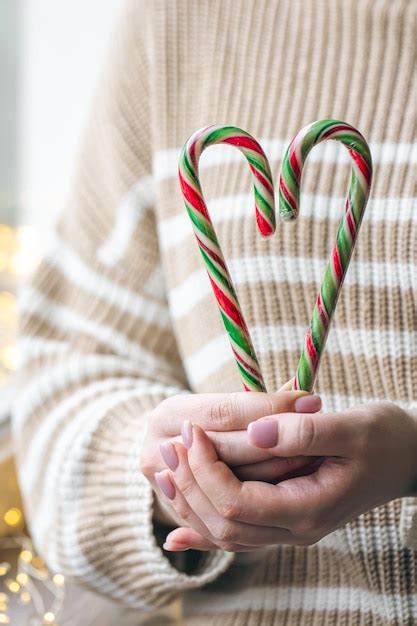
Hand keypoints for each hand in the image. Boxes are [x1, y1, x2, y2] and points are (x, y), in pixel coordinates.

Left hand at [160, 401, 416, 551]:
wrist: (408, 456)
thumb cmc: (386, 437)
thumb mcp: (353, 426)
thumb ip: (304, 431)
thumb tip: (255, 430)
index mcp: (309, 508)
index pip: (236, 501)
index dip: (206, 467)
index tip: (192, 429)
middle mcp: (297, 528)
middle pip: (223, 523)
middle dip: (190, 485)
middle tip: (170, 445)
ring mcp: (291, 528)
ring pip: (225, 533)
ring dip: (191, 502)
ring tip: (164, 470)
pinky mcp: (287, 516)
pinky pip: (237, 533)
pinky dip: (203, 529)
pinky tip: (177, 529)